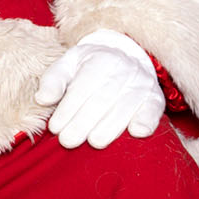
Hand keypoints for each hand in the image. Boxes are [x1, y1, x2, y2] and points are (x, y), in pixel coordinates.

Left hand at [35, 28, 164, 149]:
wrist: (126, 56)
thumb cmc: (90, 66)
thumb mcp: (69, 63)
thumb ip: (54, 79)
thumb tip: (43, 99)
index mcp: (100, 59)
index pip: (83, 86)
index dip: (68, 108)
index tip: (55, 128)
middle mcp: (124, 69)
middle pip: (103, 98)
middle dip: (84, 122)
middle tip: (68, 141)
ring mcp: (142, 83)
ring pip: (126, 106)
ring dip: (111, 127)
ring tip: (94, 142)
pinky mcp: (156, 97)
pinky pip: (154, 109)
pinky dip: (147, 120)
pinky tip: (136, 133)